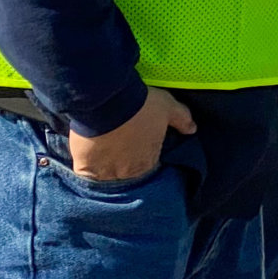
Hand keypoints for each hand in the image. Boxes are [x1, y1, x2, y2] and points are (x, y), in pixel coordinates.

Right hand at [70, 86, 194, 181]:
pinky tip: (87, 163)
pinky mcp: (84, 167)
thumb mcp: (168, 106)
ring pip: (107, 178)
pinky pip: (86, 176)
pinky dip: (87, 171)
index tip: (142, 152)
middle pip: (128, 177)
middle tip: (120, 154)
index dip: (147, 161)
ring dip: (107, 171)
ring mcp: (105, 171)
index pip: (150, 169)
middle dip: (127, 168)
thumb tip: (193, 129)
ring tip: (103, 159)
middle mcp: (128, 171)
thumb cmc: (140, 104)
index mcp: (149, 160)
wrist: (106, 99)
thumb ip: (182, 119)